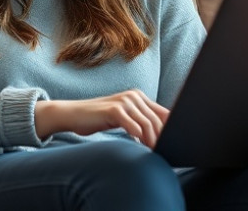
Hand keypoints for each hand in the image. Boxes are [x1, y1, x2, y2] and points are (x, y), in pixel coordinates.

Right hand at [34, 89, 168, 147]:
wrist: (74, 114)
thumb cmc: (99, 118)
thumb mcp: (123, 117)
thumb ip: (140, 121)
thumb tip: (160, 135)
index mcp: (138, 96)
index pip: (163, 112)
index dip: (170, 128)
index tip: (173, 143)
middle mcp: (133, 96)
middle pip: (157, 119)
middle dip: (162, 137)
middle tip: (164, 152)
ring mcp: (124, 101)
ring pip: (147, 124)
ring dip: (152, 140)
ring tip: (153, 152)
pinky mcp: (114, 109)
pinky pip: (132, 125)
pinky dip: (139, 137)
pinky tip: (140, 146)